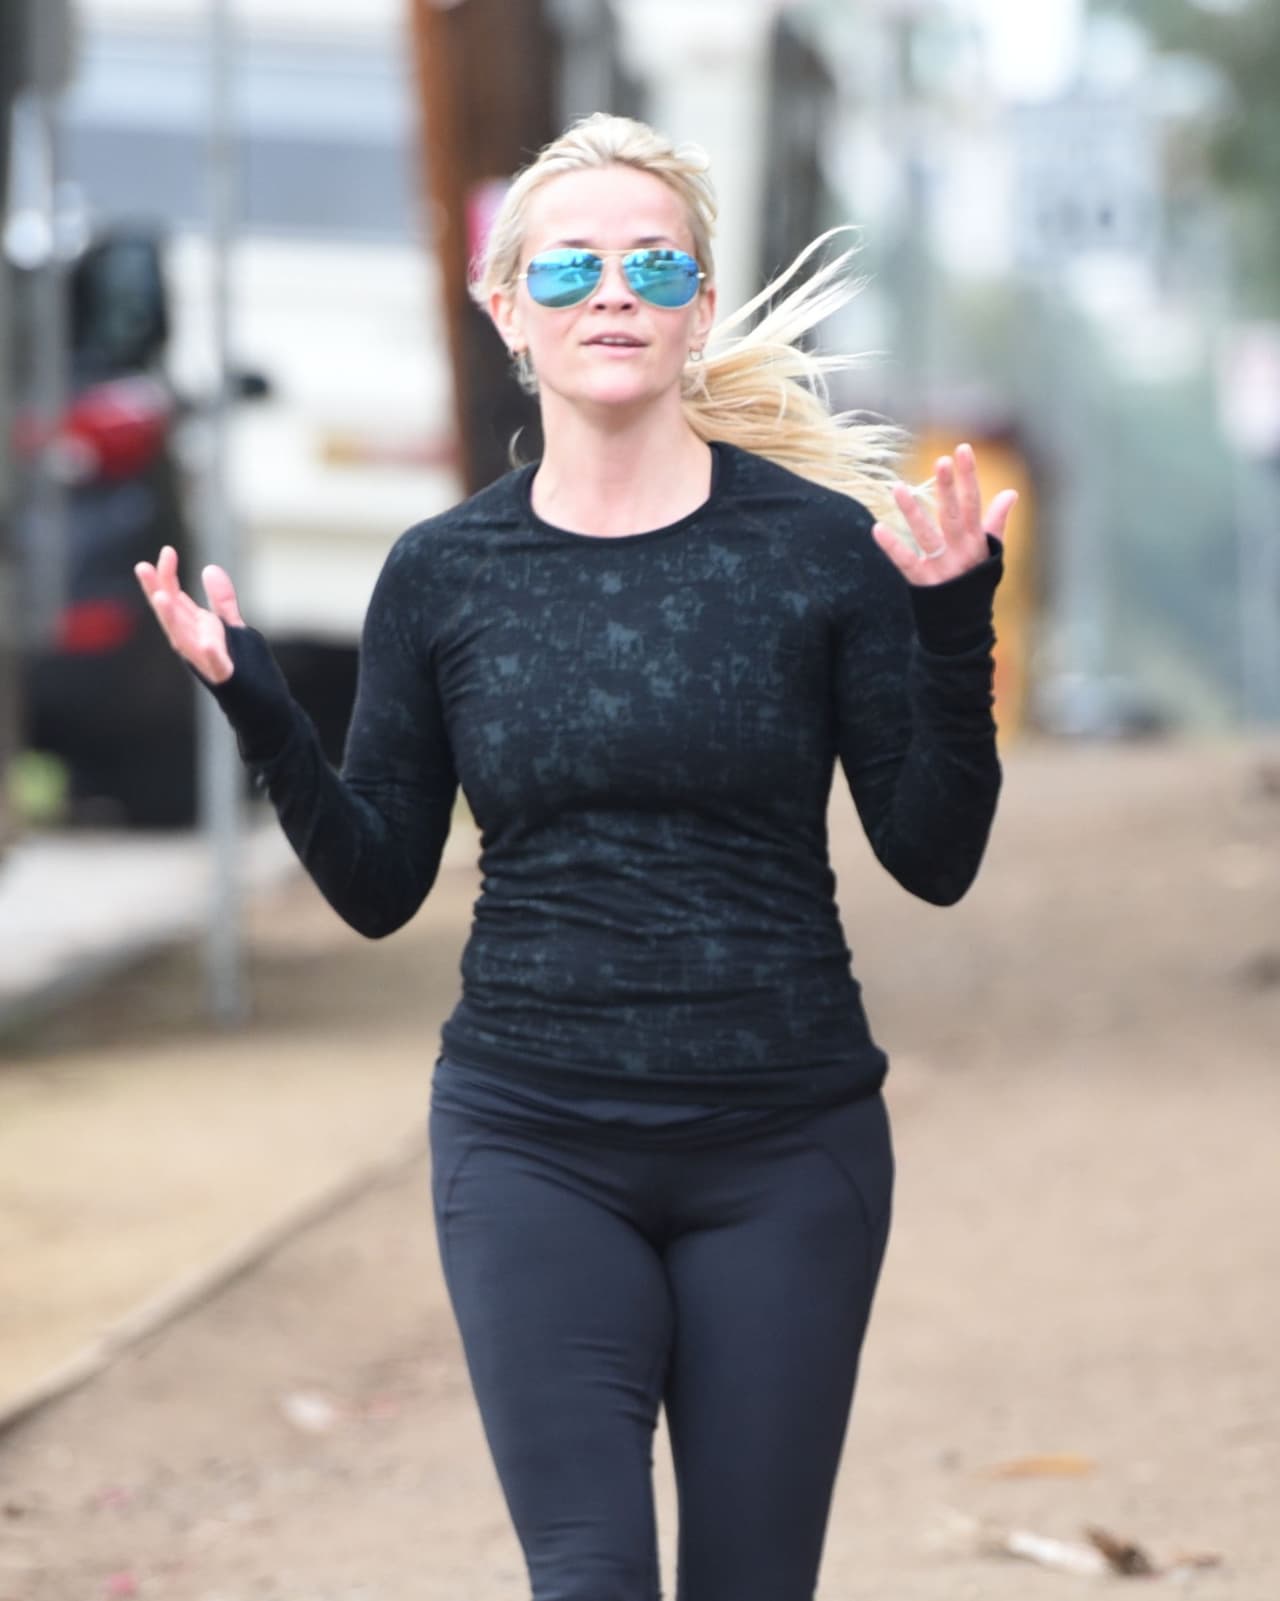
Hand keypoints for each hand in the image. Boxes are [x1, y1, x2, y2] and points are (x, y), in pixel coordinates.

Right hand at [134, 544, 244, 684]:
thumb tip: (209, 568)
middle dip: (157, 591)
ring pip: (183, 638)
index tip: (166, 551)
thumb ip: (222, 600)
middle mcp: (194, 643)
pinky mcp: (226, 675)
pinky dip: (210, 654)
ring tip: (161, 596)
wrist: (263, 704)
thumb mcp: (232, 627)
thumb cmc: (245, 666)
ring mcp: (207, 660)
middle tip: (142, 566)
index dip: (166, 576)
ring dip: (171, 619)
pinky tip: (207, 643)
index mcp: (196, 629)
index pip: (175, 599)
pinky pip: (215, 664)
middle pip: (171, 614)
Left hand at [871, 442, 1017, 586]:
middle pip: (952, 515)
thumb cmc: (975, 581)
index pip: (973, 502)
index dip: (969, 477)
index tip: (963, 450)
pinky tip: (878, 528)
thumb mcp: (990, 552)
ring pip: (926, 535)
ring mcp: (940, 566)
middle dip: (947, 488)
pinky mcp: (922, 581)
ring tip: (897, 488)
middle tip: (940, 461)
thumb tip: (1011, 492)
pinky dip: (892, 546)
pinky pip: (905, 561)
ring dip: (912, 511)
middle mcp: (959, 551)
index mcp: (975, 541)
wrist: (964, 625)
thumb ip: (996, 522)